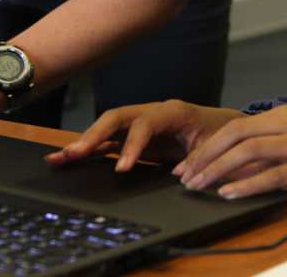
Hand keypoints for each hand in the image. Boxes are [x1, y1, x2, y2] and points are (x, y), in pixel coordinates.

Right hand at [46, 100, 240, 171]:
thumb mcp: (215, 147)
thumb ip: (199, 159)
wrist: (226, 127)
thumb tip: (180, 176)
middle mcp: (152, 112)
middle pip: (118, 117)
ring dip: (84, 141)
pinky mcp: (133, 136)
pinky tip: (65, 158)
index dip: (132, 144)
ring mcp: (140, 122)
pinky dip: (87, 148)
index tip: (122, 169)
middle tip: (77, 153)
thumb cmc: (221, 135)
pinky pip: (107, 139)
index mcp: (174, 112)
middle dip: (96, 134)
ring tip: (60, 158)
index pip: (146, 123)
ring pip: (107, 127)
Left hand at [176, 104, 286, 198]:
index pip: (236, 126)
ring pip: (249, 151)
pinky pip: (272, 174)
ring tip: (198, 186)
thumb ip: (273, 148)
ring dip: (218, 170)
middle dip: (205, 156)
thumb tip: (235, 167)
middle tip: (184, 177)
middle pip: (236, 134)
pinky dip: (247, 184)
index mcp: (286, 114)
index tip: (188, 164)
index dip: (208, 145)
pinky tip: (229, 194)